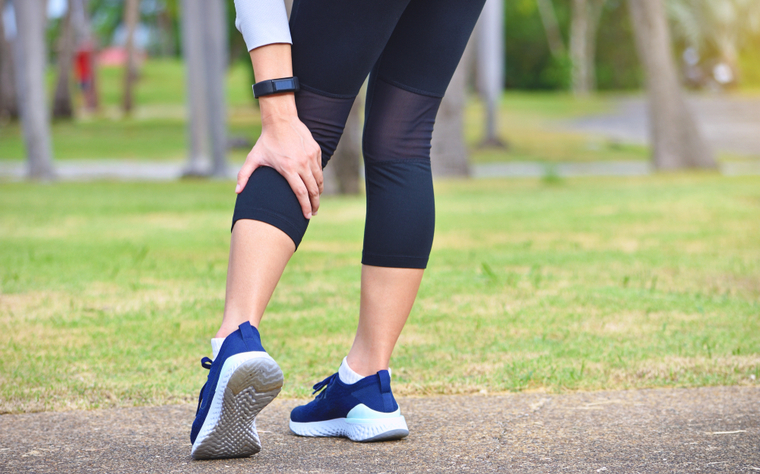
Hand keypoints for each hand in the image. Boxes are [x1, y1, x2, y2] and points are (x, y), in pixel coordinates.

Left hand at [235, 99, 322, 218]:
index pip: (300, 193)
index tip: (307, 216)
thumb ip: (244, 175)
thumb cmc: (266, 141)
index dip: (305, 206)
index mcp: (288, 168)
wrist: (280, 120)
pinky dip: (318, 178)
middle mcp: (302, 164)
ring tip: (316, 200)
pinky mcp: (315, 151)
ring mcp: (310, 157)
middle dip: (315, 204)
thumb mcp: (253, 158)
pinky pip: (319, 169)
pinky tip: (315, 184)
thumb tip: (237, 191)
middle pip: (313, 190)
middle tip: (314, 213)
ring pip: (319, 180)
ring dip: (319, 192)